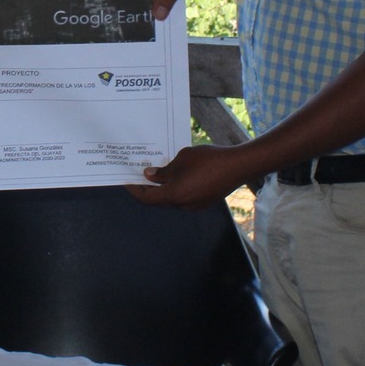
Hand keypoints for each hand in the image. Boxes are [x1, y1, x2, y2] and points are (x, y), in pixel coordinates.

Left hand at [127, 144, 253, 207]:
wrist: (238, 166)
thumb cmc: (208, 159)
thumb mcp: (182, 159)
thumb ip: (164, 170)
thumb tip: (150, 176)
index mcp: (175, 195)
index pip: (147, 198)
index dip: (135, 190)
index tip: (126, 181)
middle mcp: (183, 205)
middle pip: (159, 201)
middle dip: (148, 189)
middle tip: (140, 174)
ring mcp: (195, 205)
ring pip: (172, 200)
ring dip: (163, 189)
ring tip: (158, 172)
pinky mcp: (204, 202)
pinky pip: (184, 198)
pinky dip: (176, 189)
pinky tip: (177, 176)